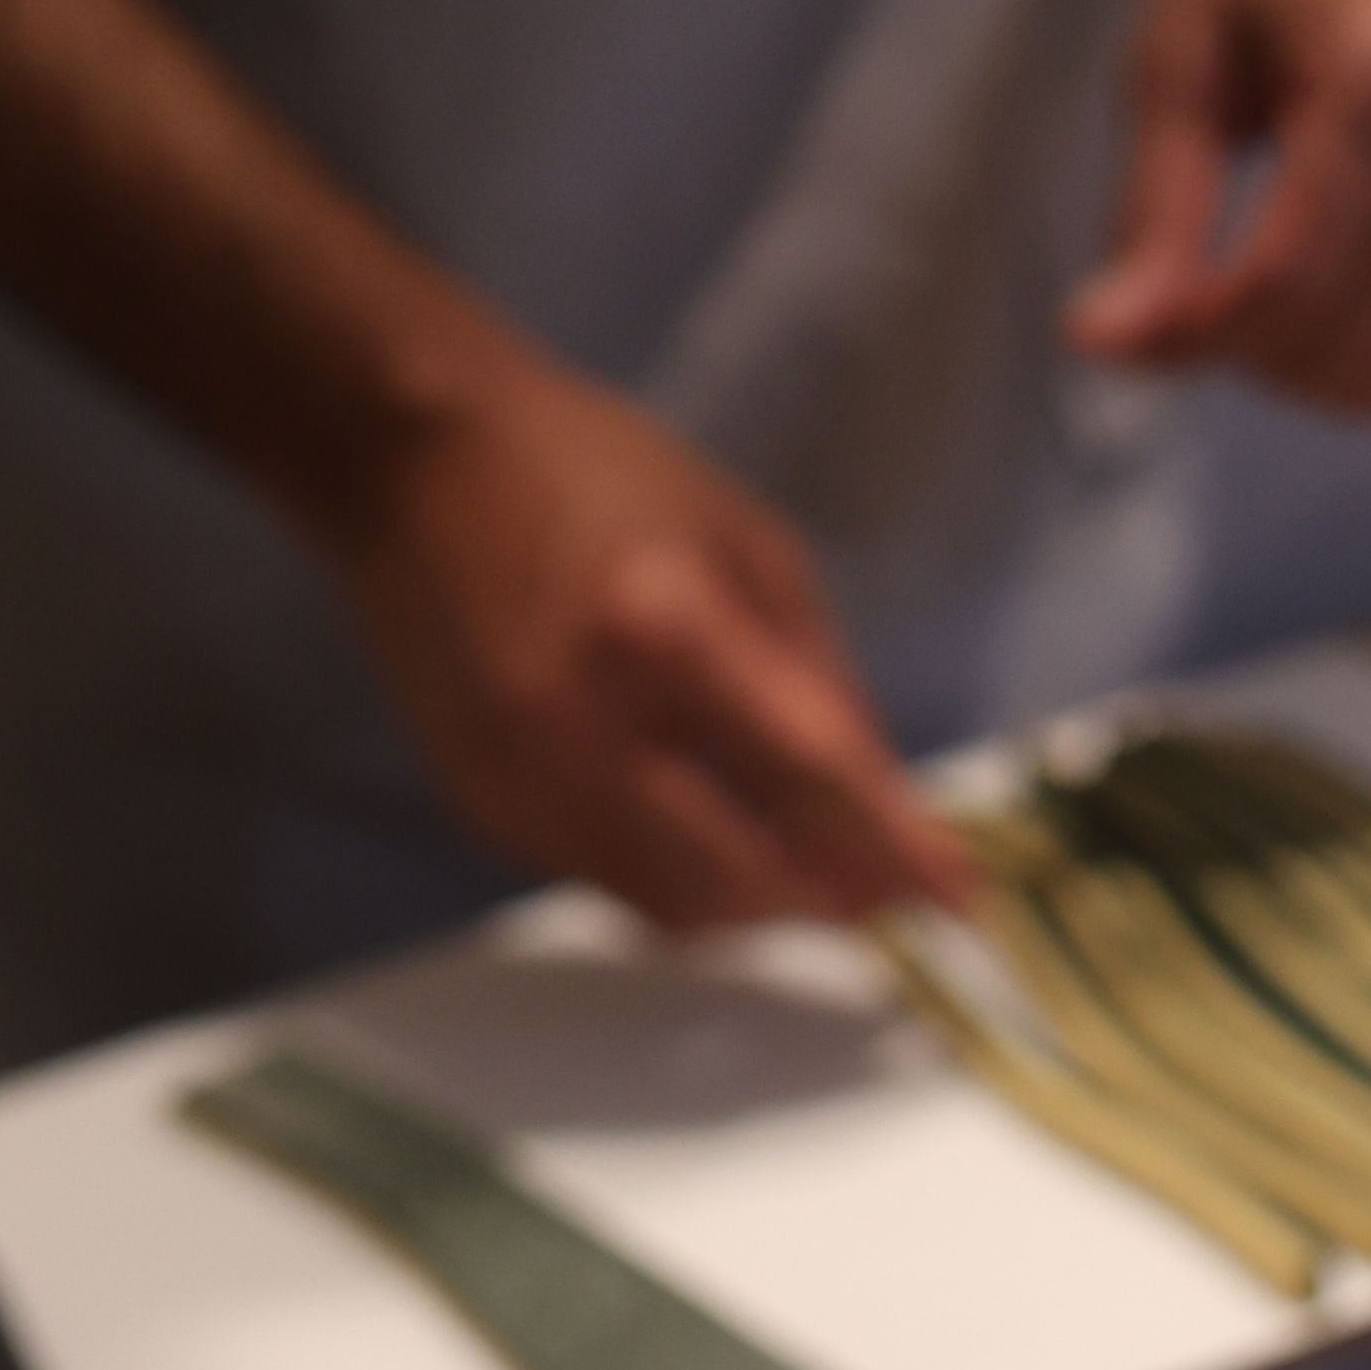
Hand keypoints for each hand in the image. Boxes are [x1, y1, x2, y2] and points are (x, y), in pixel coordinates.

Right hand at [329, 345, 976, 936]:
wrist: (408, 459)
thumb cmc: (594, 474)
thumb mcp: (746, 542)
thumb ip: (824, 684)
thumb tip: (888, 809)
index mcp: (665, 631)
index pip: (809, 781)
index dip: (896, 852)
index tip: (963, 902)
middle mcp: (588, 727)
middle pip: (742, 881)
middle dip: (826, 897)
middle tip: (882, 885)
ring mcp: (526, 781)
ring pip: (676, 910)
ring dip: (756, 903)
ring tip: (803, 862)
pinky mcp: (487, 808)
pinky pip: (611, 884)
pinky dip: (678, 878)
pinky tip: (705, 828)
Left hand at [1064, 0, 1370, 413]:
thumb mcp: (1185, 50)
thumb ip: (1153, 207)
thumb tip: (1103, 346)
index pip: (1292, 281)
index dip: (1203, 337)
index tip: (1137, 330)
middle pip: (1353, 340)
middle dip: (1255, 359)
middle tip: (1193, 312)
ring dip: (1318, 379)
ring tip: (1260, 316)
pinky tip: (1332, 322)